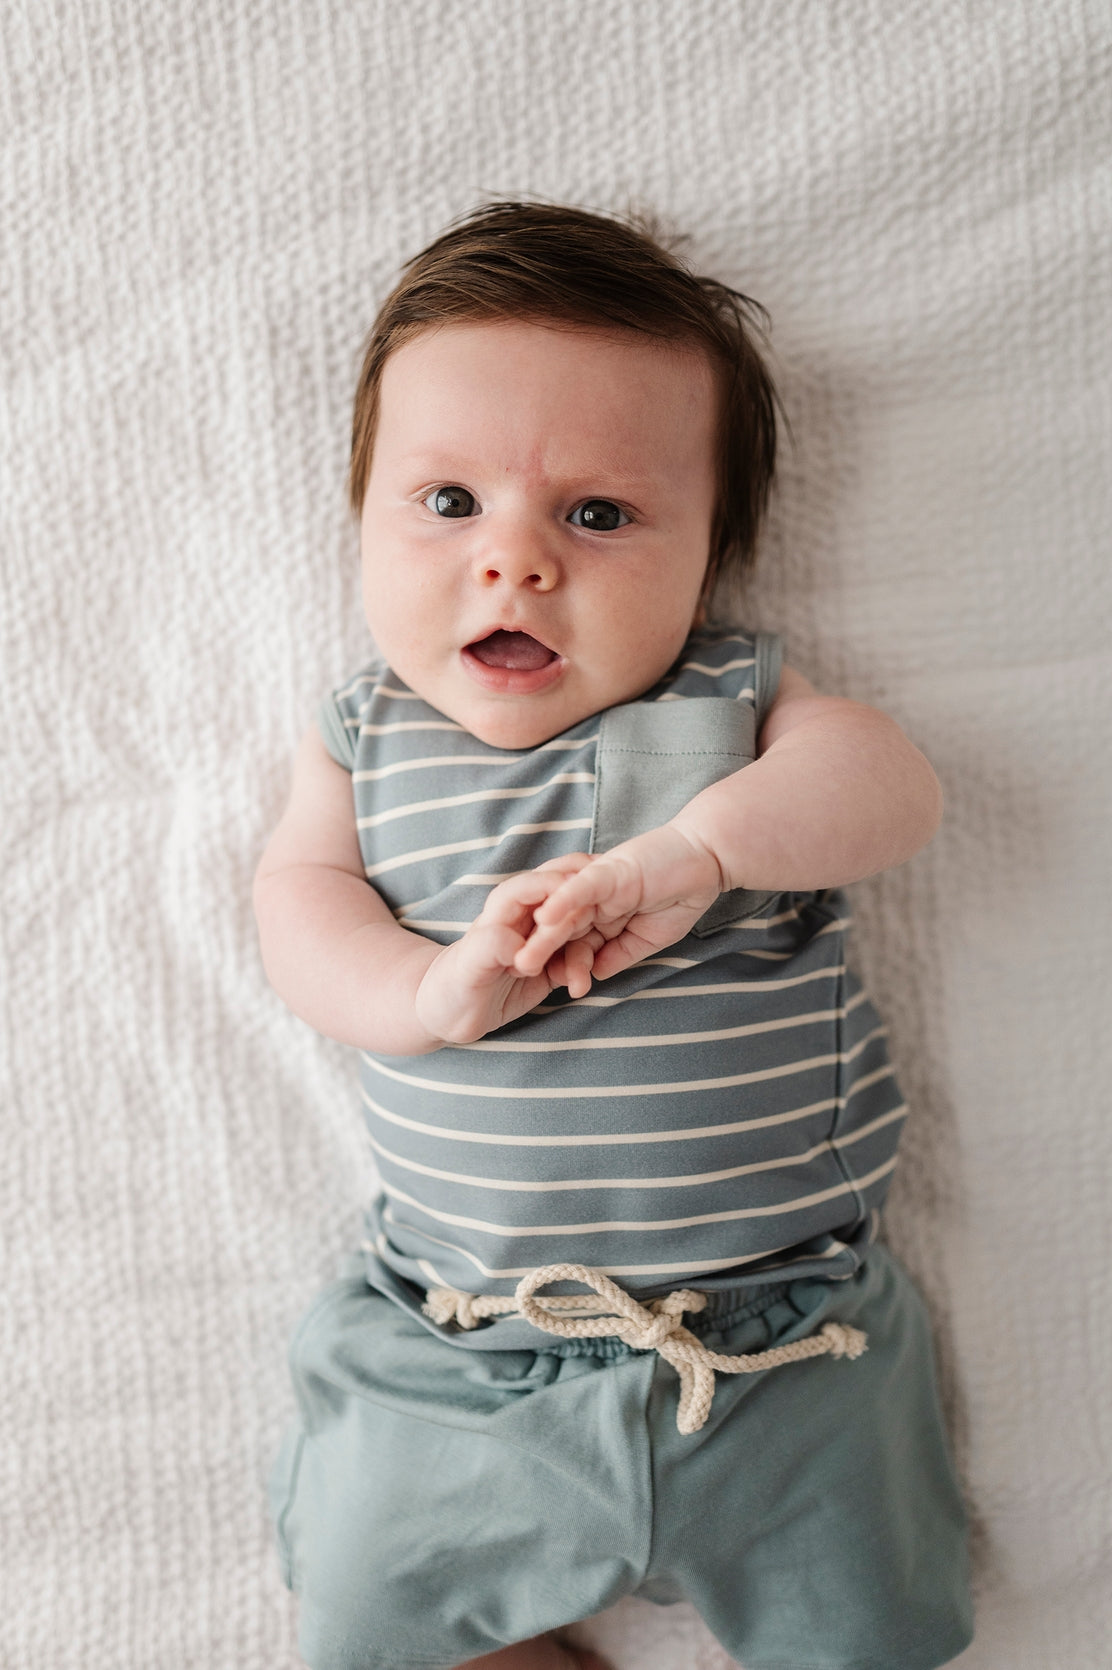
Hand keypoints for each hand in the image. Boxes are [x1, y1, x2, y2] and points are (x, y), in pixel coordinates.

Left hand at [413, 855, 601, 1042]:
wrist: (449, 1016)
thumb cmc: (450, 988)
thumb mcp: (468, 969)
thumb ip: (489, 948)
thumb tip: (518, 940)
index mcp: (501, 910)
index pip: (531, 887)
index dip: (556, 884)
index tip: (580, 890)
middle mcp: (524, 920)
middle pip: (561, 903)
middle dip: (584, 913)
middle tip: (609, 925)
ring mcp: (539, 941)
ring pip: (575, 934)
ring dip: (584, 953)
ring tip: (579, 980)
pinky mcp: (550, 964)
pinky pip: (576, 960)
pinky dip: (581, 971)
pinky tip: (578, 988)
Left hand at [513, 825, 722, 987]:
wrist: (708, 858)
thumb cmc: (681, 894)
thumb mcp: (648, 938)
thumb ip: (619, 955)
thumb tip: (595, 976)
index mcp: (600, 916)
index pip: (575, 947)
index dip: (562, 968)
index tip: (547, 992)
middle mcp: (592, 900)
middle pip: (560, 932)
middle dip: (539, 954)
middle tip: (517, 977)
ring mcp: (597, 885)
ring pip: (564, 913)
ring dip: (543, 936)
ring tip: (523, 959)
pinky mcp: (609, 871)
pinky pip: (581, 887)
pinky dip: (564, 901)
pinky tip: (545, 917)